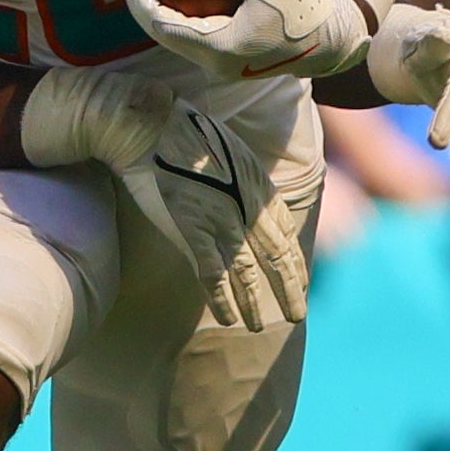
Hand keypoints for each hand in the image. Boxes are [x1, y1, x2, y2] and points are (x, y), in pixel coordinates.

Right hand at [26, 64, 307, 330]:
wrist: (150, 124)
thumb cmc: (180, 132)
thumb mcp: (226, 150)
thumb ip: (238, 177)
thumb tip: (239, 193)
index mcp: (257, 184)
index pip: (285, 231)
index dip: (293, 260)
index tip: (299, 280)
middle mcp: (247, 205)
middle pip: (277, 256)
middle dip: (289, 287)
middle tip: (297, 314)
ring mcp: (222, 218)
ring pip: (249, 272)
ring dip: (256, 303)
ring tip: (261, 326)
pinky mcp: (193, 228)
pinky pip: (214, 274)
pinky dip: (223, 299)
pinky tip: (229, 319)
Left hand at [124, 0, 371, 82]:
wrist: (334, 42)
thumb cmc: (306, 11)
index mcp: (221, 47)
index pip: (166, 28)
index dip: (144, 6)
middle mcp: (217, 63)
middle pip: (167, 38)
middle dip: (147, 12)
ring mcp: (225, 66)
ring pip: (182, 42)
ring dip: (164, 19)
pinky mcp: (235, 61)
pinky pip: (197, 41)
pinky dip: (184, 22)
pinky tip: (185, 2)